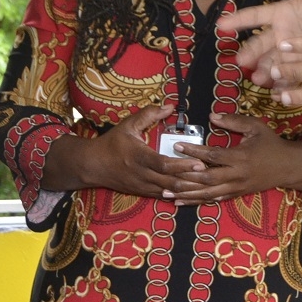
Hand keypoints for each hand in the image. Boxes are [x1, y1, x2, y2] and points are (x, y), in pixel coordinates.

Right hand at [42, 105, 207, 197]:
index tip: (200, 162)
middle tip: (210, 176)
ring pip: (169, 192)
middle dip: (192, 181)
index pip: (163, 164)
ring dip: (187, 190)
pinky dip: (177, 196)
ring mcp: (141, 186)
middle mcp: (141, 174)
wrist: (91, 166)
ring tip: (206, 186)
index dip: (183, 165)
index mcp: (138, 157)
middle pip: (170, 182)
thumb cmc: (111, 143)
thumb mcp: (127, 125)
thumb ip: (148, 114)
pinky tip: (191, 194)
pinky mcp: (142, 192)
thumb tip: (170, 106)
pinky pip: (163, 196)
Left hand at [163, 113, 301, 204]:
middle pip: (206, 178)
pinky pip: (214, 200)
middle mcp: (237, 175)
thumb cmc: (271, 144)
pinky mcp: (236, 194)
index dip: (194, 151)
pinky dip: (196, 201)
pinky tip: (181, 201)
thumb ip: (234, 121)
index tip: (177, 145)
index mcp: (241, 157)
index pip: (212, 155)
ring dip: (185, 194)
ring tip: (165, 193)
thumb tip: (211, 116)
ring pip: (207, 193)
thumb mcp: (256, 127)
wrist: (288, 167)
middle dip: (184, 177)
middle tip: (165, 173)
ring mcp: (236, 187)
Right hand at [217, 0, 301, 84]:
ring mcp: (287, 54)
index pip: (255, 16)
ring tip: (261, 78)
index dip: (238, 20)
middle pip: (260, 44)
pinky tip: (280, 92)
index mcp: (278, 15)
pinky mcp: (299, 68)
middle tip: (241, 61)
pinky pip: (289, 77)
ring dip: (265, 71)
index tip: (221, 25)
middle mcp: (278, 35)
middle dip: (250, 53)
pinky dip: (284, 85)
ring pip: (272, 62)